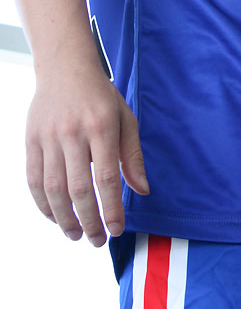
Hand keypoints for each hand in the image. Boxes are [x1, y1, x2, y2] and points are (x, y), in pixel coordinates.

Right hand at [25, 68, 148, 245]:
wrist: (65, 68)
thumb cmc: (100, 97)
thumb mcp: (126, 118)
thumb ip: (133, 156)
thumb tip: (142, 190)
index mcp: (101, 127)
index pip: (107, 178)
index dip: (111, 208)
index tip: (117, 230)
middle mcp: (73, 133)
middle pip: (78, 189)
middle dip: (89, 220)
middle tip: (97, 240)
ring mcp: (48, 137)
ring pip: (53, 189)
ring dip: (64, 218)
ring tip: (76, 234)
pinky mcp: (30, 140)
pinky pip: (33, 179)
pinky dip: (42, 203)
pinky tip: (54, 217)